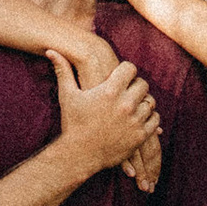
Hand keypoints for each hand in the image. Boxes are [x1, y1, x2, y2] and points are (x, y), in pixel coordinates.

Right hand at [50, 49, 159, 184]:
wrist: (79, 155)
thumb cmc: (73, 124)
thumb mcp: (67, 96)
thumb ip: (63, 71)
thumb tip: (51, 50)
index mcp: (109, 91)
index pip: (130, 68)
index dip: (125, 71)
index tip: (120, 77)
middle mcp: (125, 104)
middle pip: (143, 84)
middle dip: (135, 86)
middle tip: (127, 91)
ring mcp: (134, 121)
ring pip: (150, 102)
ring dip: (143, 102)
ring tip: (133, 105)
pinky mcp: (140, 136)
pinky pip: (155, 120)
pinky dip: (149, 118)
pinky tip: (139, 118)